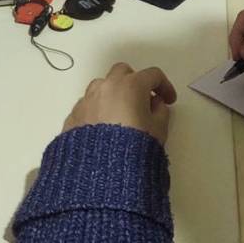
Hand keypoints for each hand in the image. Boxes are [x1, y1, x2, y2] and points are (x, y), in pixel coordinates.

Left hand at [62, 62, 176, 145]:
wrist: (102, 171)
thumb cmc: (135, 147)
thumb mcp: (159, 130)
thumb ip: (161, 111)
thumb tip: (155, 104)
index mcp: (131, 85)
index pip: (153, 75)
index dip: (164, 85)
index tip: (169, 99)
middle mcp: (107, 86)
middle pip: (123, 72)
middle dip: (134, 82)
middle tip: (142, 100)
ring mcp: (88, 99)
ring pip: (102, 86)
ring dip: (113, 93)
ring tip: (120, 113)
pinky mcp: (74, 114)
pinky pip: (88, 105)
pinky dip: (98, 110)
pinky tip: (103, 127)